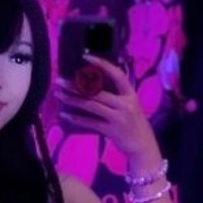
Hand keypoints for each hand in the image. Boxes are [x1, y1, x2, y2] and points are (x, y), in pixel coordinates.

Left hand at [54, 56, 160, 170]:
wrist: (144, 146)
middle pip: (96, 91)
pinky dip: (77, 119)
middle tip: (60, 81)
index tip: (86, 57)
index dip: (102, 65)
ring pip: (91, 105)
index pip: (116, 75)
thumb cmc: (135, 124)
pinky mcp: (111, 130)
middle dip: (75, 85)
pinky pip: (90, 122)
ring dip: (72, 99)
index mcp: (130, 94)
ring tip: (59, 95)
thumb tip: (95, 84)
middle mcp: (125, 104)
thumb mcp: (132, 105)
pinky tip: (65, 114)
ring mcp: (118, 117)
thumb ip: (118, 95)